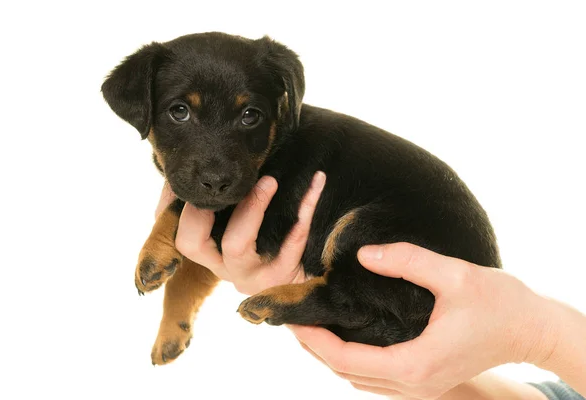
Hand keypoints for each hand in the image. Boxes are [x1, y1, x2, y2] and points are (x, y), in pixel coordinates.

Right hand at [155, 172, 325, 294]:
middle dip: (203, 209)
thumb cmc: (268, 246)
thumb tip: (189, 175)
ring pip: (237, 245)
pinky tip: (317, 182)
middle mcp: (225, 268)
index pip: (180, 237)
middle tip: (225, 180)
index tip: (189, 178)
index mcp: (211, 256)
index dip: (176, 209)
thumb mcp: (238, 231)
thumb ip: (215, 208)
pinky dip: (304, 209)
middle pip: (194, 244)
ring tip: (269, 181)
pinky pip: (292, 241)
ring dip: (250, 207)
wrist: (307, 277)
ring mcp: (253, 276)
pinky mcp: (284, 274)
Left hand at [290, 242, 557, 398]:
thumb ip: (406, 261)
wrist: (532, 329)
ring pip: (359, 379)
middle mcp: (414, 384)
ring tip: (311, 327)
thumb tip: (362, 255)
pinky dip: (352, 361)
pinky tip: (344, 338)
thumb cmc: (500, 303)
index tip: (293, 319)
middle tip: (293, 319)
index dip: (315, 340)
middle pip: (347, 372)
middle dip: (315, 348)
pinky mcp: (426, 380)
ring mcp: (421, 387)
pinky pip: (376, 378)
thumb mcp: (455, 275)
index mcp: (415, 364)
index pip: (347, 358)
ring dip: (331, 357)